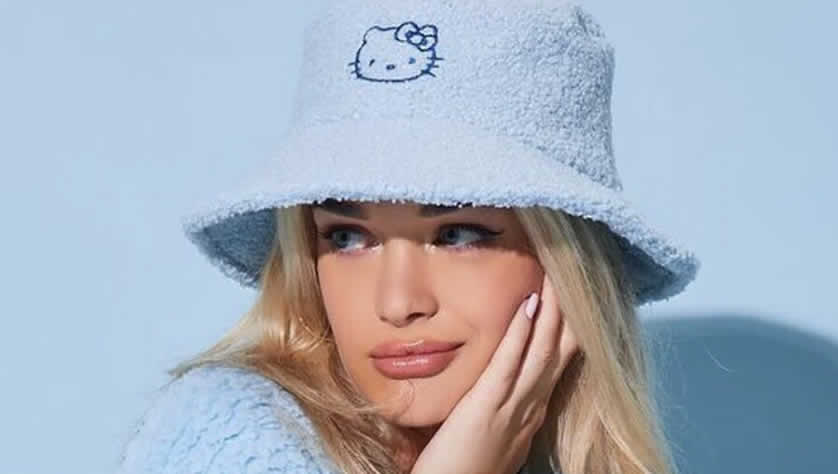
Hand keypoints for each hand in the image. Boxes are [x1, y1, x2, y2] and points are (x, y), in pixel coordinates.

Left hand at [410, 274, 579, 473]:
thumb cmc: (466, 468)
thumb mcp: (496, 432)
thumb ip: (502, 406)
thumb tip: (501, 383)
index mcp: (533, 409)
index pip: (559, 359)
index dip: (569, 325)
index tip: (572, 293)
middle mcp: (533, 405)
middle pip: (560, 349)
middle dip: (569, 310)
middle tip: (573, 271)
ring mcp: (514, 407)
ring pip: (543, 351)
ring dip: (553, 311)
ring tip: (557, 275)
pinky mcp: (487, 407)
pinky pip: (508, 365)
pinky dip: (520, 334)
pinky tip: (528, 306)